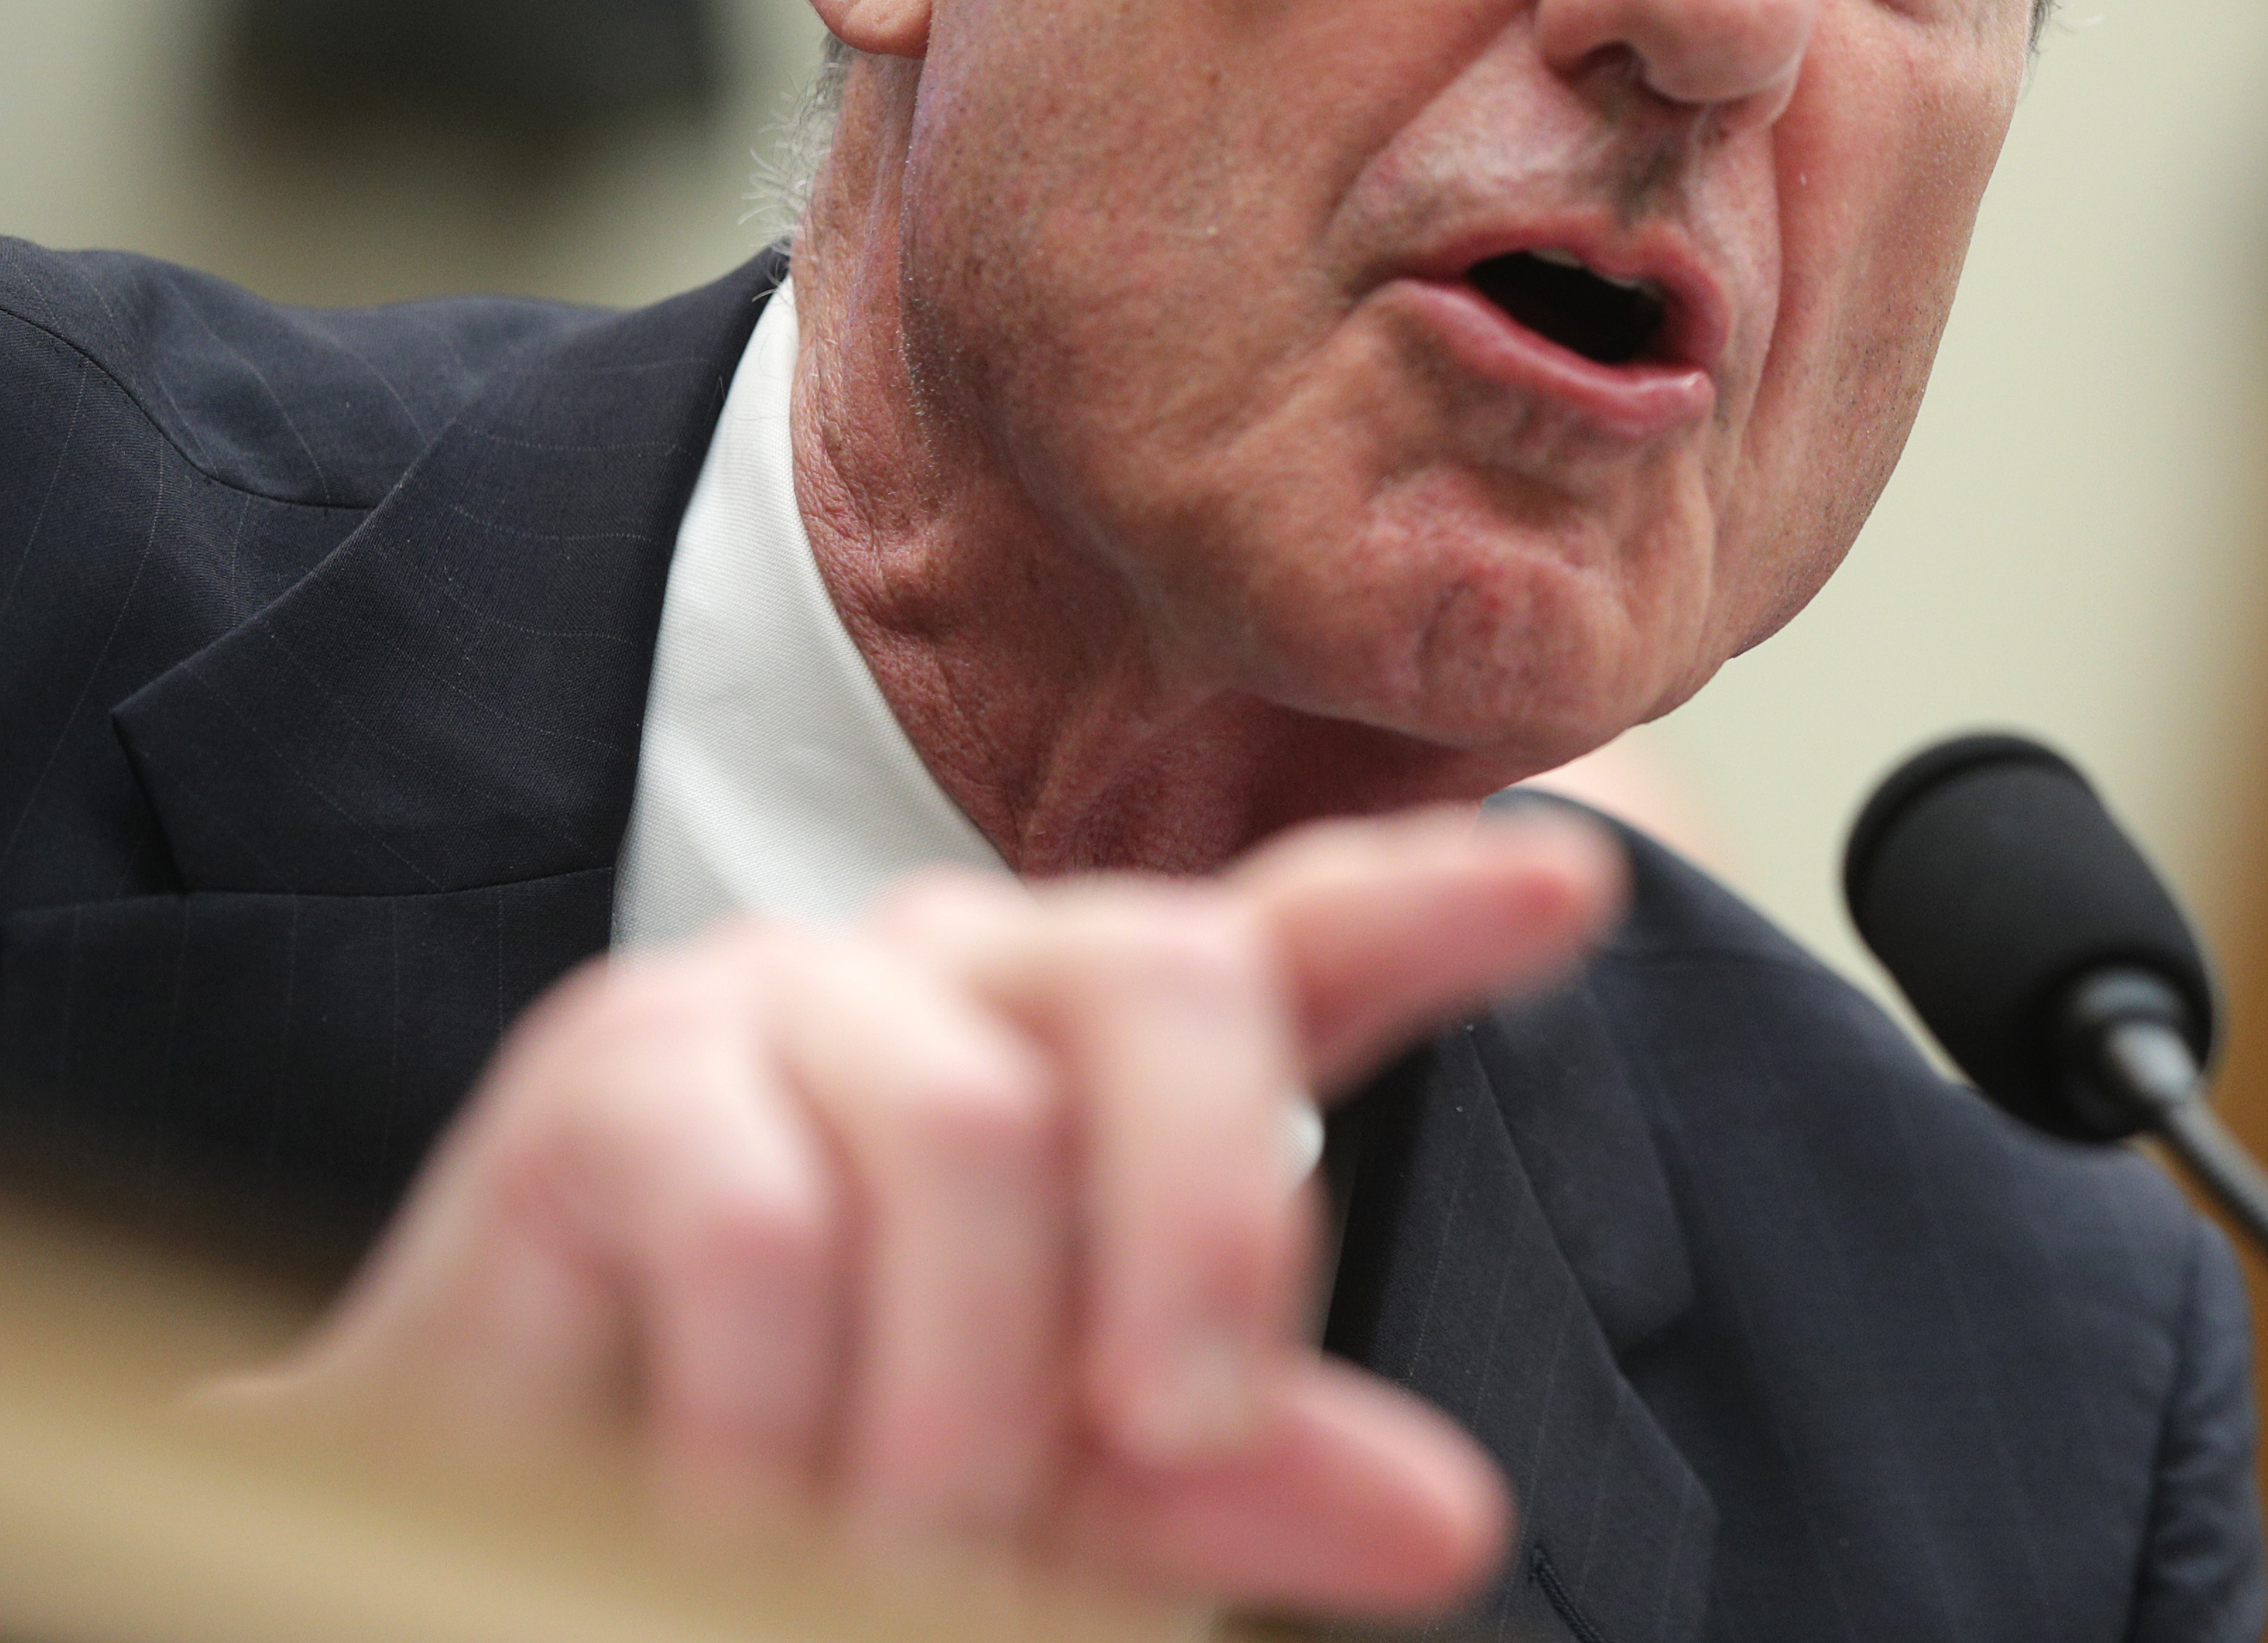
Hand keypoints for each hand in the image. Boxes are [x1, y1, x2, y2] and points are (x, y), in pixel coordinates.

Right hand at [220, 801, 1621, 1619]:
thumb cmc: (836, 1464)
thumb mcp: (1072, 1481)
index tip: (1573, 886)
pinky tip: (742, 1514)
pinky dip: (777, 1421)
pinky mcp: (616, 1069)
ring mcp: (791, 991)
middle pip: (1166, 979)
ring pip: (970, 1131)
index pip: (1300, 935)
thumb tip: (1450, 1522)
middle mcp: (972, 969)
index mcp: (1114, 1050)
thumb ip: (1245, 1474)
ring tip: (902, 1548)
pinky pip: (760, 1227)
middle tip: (1177, 1428)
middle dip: (1203, 1215)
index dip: (1435, 900)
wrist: (526, 1506)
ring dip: (957, 1396)